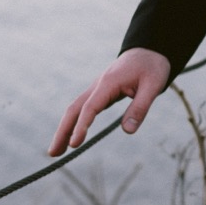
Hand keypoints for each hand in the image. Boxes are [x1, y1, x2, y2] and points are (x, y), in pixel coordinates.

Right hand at [48, 48, 171, 154]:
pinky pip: (83, 109)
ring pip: (75, 109)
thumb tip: (127, 131)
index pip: (90, 108)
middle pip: (74, 109)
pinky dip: (74, 123)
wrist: (148, 51)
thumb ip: (140, 108)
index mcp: (108, 83)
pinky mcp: (100, 93)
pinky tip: (71, 137)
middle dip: (62, 131)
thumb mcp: (153, 86)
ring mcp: (97, 89)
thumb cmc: (152, 67)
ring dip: (64, 129)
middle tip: (53, 154)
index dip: (81, 126)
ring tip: (56, 152)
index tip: (74, 145)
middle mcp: (97, 85)